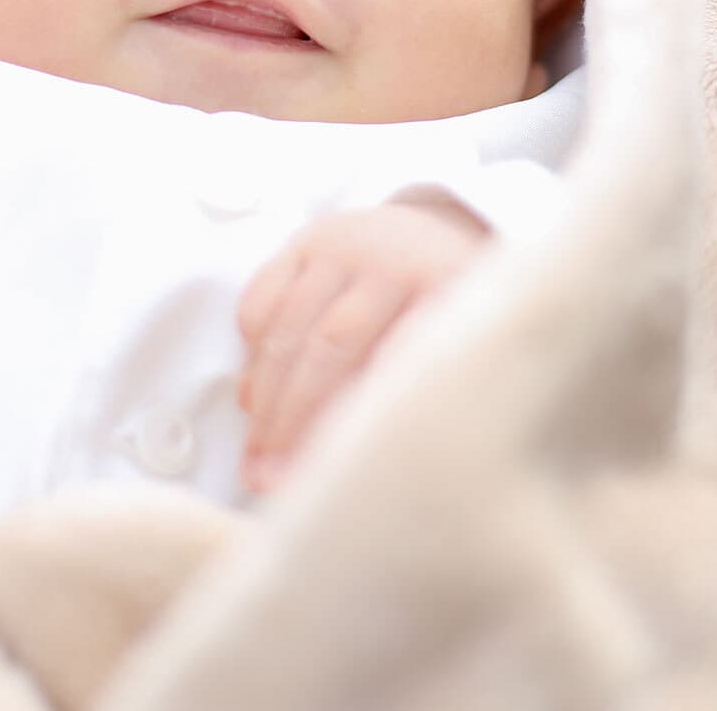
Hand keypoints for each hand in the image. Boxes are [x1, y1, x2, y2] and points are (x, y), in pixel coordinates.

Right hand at [236, 197, 488, 492]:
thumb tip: (369, 473)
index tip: (330, 478)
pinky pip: (261, 297)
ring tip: (256, 458)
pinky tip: (254, 400)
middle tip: (273, 478)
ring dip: (265, 400)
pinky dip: (251, 352)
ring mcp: (344, 245)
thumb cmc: (450, 315)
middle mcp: (393, 259)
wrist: (434, 239)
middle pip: (332, 345)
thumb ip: (426, 393)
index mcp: (446, 286)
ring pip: (289, 326)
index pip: (393, 362)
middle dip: (295, 419)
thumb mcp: (465, 347)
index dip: (356, 423)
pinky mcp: (303, 242)